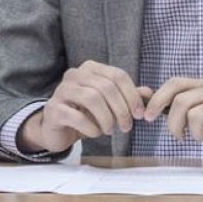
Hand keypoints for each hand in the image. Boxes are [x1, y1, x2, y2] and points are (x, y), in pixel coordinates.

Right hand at [17, 61, 148, 153]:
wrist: (56, 128)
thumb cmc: (84, 113)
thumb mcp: (108, 104)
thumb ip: (127, 96)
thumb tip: (148, 93)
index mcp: (90, 69)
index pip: (118, 75)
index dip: (132, 95)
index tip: (140, 114)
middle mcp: (74, 75)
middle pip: (106, 87)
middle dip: (121, 110)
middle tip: (126, 127)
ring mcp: (61, 90)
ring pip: (92, 98)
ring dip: (107, 118)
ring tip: (110, 130)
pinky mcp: (54, 109)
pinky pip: (77, 117)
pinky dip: (91, 128)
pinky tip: (94, 133)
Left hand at [142, 77, 202, 165]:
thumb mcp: (201, 113)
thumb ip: (175, 104)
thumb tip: (142, 93)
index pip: (175, 83)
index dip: (157, 99)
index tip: (148, 117)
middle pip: (181, 102)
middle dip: (174, 125)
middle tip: (180, 138)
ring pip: (196, 116)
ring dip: (197, 134)